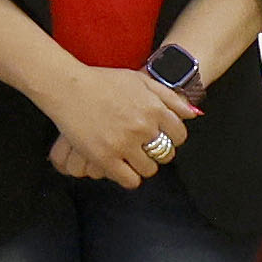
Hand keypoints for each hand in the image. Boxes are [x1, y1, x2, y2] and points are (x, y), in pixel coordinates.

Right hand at [39, 62, 196, 187]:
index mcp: (153, 108)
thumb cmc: (103, 81)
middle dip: (158, 152)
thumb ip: (168, 97)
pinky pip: (130, 180)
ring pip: (149, 169)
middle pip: (166, 154)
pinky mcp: (106, 158)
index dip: (171, 138)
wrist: (68, 87)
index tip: (160, 137)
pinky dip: (129, 178)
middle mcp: (142, 127)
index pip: (179, 135)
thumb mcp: (140, 81)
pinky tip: (122, 168)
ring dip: (143, 165)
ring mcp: (124, 144)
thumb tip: (193, 114)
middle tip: (143, 147)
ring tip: (130, 157)